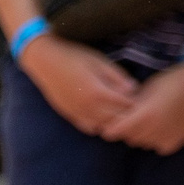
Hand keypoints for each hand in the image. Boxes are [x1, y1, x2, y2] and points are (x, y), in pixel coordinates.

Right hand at [19, 35, 138, 137]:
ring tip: (118, 110)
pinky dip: (100, 124)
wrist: (44, 60)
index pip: (127, 105)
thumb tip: (134, 89)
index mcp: (98, 91)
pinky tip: (102, 114)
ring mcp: (79, 113)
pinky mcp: (71, 116)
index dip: (136, 101)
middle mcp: (89, 106)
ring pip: (106, 127)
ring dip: (115, 121)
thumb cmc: (73, 56)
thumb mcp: (98, 60)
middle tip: (131, 105)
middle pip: (119, 119)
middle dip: (128, 114)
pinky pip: (91, 128)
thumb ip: (117, 76)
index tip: (139, 96)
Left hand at [100, 62, 183, 155]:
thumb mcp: (148, 88)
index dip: (110, 128)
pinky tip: (161, 127)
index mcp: (144, 114)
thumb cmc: (172, 81)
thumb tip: (119, 111)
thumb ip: (133, 103)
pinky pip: (158, 147)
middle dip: (126, 130)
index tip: (108, 125)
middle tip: (130, 119)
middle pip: (129, 138)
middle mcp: (154, 129)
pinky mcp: (176, 142)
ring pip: (143, 143)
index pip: (117, 130)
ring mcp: (165, 138)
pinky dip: (156, 140)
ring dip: (142, 135)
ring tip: (148, 121)